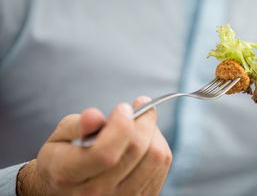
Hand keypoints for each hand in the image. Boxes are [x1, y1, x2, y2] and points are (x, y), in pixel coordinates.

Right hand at [17, 96, 171, 195]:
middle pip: (136, 150)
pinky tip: (145, 138)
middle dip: (143, 119)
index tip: (123, 107)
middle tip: (140, 104)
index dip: (121, 126)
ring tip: (141, 122)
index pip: (105, 153)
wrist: (67, 190)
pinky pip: (161, 165)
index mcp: (69, 175)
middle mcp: (97, 194)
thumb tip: (94, 117)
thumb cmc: (64, 158)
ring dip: (153, 131)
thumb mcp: (59, 138)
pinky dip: (158, 143)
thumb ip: (76, 125)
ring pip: (155, 156)